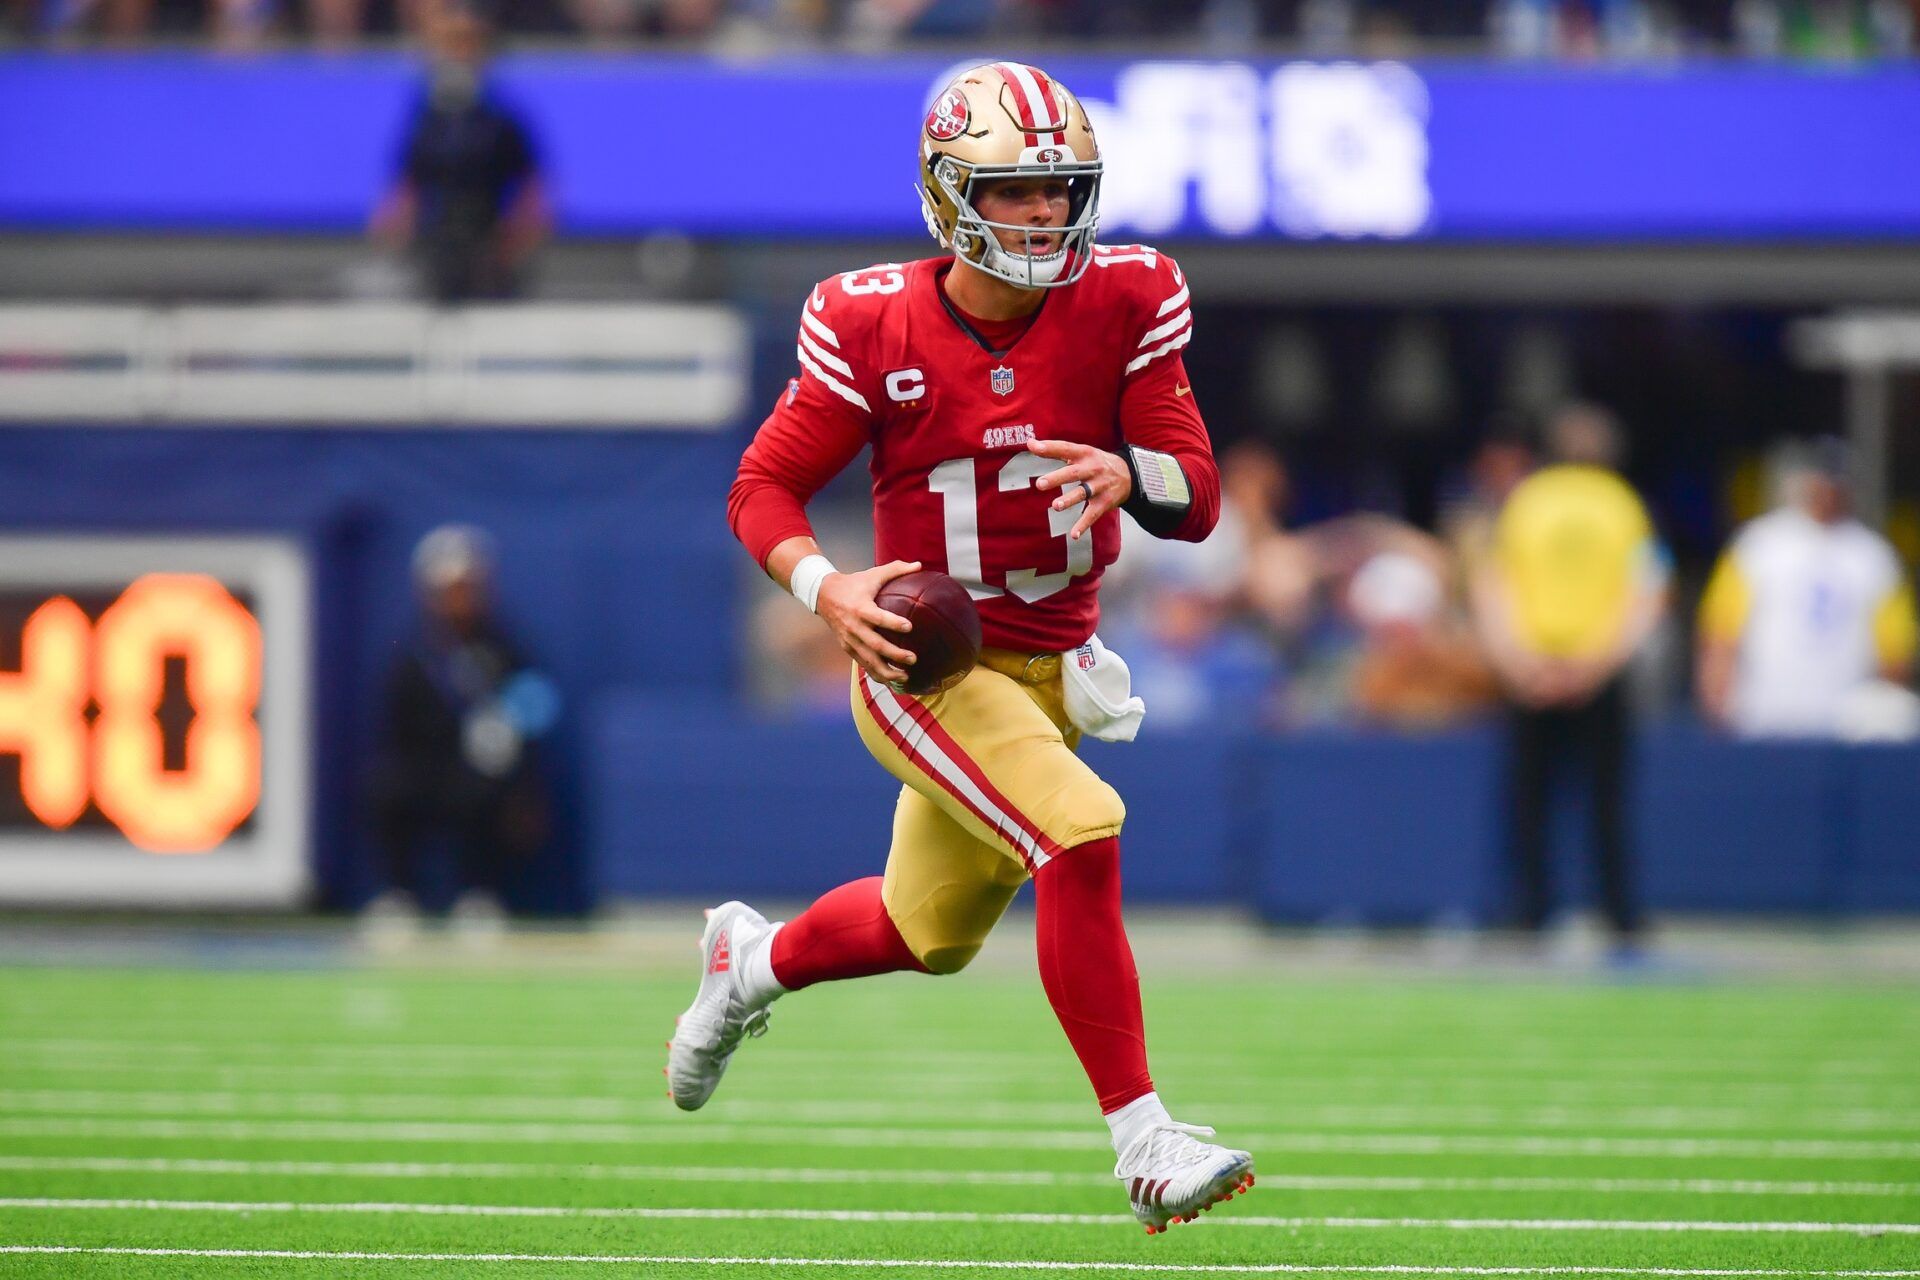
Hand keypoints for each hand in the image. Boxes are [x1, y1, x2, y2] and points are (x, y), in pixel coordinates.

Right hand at [815, 560, 921, 685]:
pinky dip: (877, 675)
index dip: (893, 623)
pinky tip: (893, 682)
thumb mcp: (873, 574)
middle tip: (913, 658)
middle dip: (894, 654)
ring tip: (906, 676)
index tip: (909, 627)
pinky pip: (863, 664)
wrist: (823, 595)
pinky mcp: (847, 648)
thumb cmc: (854, 583)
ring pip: (868, 661)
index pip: (878, 617)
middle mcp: (854, 626)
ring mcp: (849, 640)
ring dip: (887, 671)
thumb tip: (920, 564)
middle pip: (875, 645)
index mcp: (861, 607)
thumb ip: (896, 569)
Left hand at [1027, 439, 1130, 541]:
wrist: (1129, 475)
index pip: (1065, 448)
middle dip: (1057, 478)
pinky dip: (1083, 525)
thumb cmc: (1097, 462)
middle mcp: (1093, 469)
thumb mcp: (1082, 452)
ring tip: (1055, 506)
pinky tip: (1074, 534)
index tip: (1032, 446)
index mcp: (1085, 453)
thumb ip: (1056, 449)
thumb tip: (1030, 444)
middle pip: (1073, 473)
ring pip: (1083, 493)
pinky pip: (1092, 515)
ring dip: (1069, 500)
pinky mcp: (1104, 502)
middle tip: (1040, 484)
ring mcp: (1099, 486)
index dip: (1049, 447)